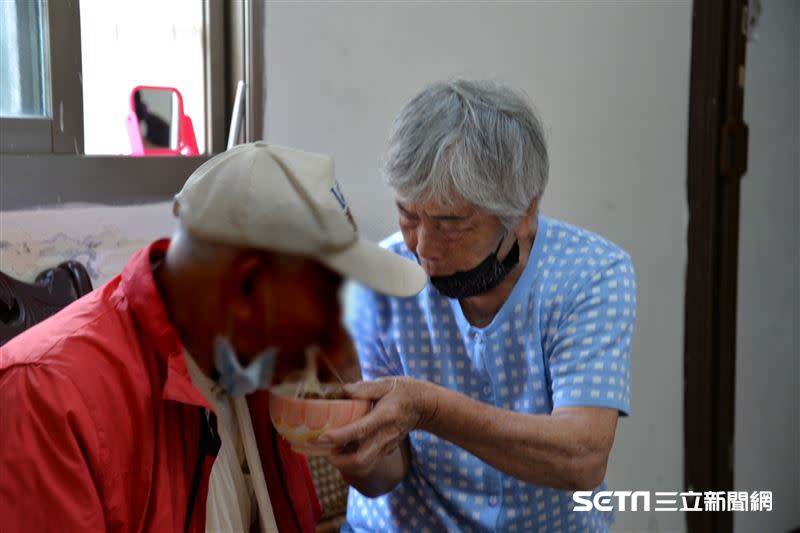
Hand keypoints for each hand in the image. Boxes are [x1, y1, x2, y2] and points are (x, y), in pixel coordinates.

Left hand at [318, 377, 436, 477]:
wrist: (425, 406)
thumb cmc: (404, 392)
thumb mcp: (386, 384)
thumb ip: (364, 388)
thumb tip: (342, 390)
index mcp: (384, 417)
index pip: (359, 431)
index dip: (339, 437)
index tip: (321, 437)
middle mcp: (385, 436)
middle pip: (360, 460)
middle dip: (338, 460)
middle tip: (323, 449)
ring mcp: (387, 446)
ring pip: (363, 467)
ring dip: (344, 465)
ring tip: (332, 451)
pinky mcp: (386, 450)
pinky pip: (368, 463)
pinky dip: (352, 462)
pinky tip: (343, 449)